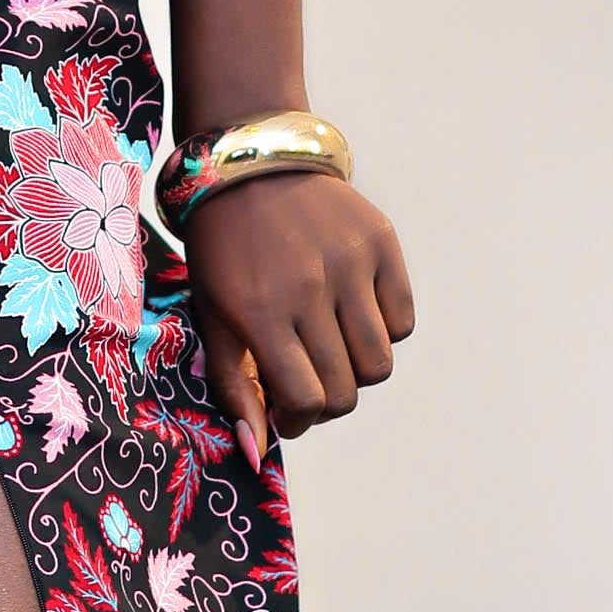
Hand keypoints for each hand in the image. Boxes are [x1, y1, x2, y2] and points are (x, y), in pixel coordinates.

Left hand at [186, 165, 411, 464]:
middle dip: (325, 402)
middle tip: (306, 382)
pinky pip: (402, 320)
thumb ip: (233, 385)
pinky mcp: (382, 243)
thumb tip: (257, 450)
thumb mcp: (210, 314)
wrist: (251, 161)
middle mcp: (312, 288)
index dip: (297, 421)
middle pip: (347, 389)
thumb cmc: (221, 247)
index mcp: (262, 311)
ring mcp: (352, 263)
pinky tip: (350, 313)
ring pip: (380, 362)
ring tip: (329, 348)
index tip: (287, 414)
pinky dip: (382, 330)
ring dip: (356, 370)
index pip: (306, 401)